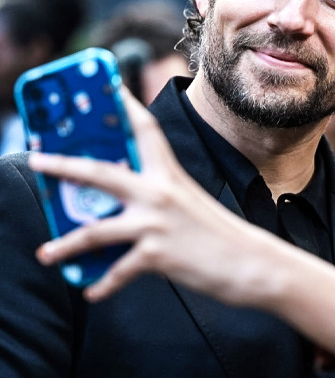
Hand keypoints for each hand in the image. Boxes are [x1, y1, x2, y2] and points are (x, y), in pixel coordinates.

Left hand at [29, 88, 268, 304]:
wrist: (253, 262)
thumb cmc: (222, 235)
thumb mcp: (191, 203)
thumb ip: (160, 198)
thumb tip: (124, 206)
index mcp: (170, 176)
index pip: (145, 130)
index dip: (124, 105)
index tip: (106, 85)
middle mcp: (160, 193)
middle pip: (101, 172)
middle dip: (64, 166)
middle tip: (38, 161)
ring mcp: (157, 223)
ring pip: (95, 230)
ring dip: (66, 245)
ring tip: (45, 254)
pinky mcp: (158, 254)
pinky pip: (118, 271)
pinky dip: (102, 284)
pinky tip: (91, 292)